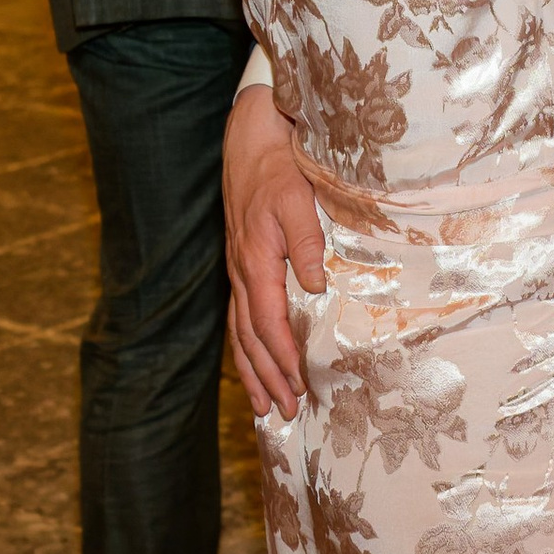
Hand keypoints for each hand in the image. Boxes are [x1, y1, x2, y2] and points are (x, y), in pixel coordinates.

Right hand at [224, 82, 321, 420]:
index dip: (283, 358)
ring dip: (253, 372)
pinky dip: (246, 348)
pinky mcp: (241, 266)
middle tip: (287, 413)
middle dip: (268, 378)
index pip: (268, 322)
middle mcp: (241, 273)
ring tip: (266, 407)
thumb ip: (306, 242)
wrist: (250, 140)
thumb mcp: (297, 198)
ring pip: (240, 333)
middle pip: (250, 338)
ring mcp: (238, 271)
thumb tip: (316, 287)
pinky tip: (254, 365)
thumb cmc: (277, 167)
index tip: (300, 386)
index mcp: (256, 261)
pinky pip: (239, 318)